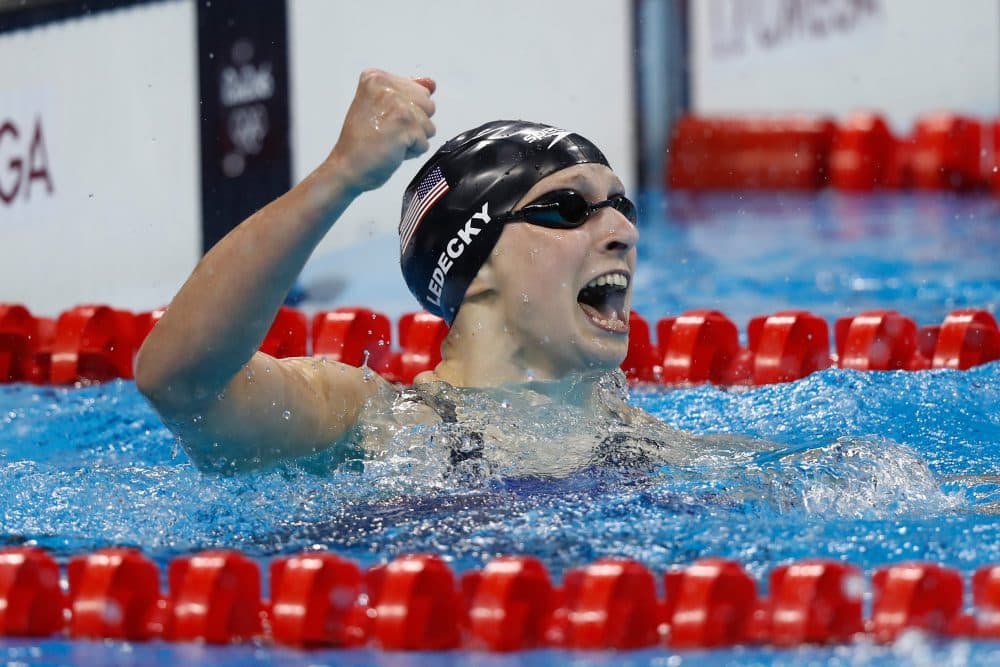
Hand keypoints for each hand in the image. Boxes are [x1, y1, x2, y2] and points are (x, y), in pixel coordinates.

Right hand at [328, 69, 436, 193]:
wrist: (347, 167)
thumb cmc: (361, 142)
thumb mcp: (382, 108)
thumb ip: (408, 93)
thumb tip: (431, 84)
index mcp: (376, 78)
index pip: (419, 90)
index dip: (407, 111)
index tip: (384, 120)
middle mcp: (386, 86)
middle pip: (427, 105)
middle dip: (414, 124)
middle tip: (388, 131)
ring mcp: (397, 104)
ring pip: (428, 125)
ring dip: (413, 139)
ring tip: (390, 141)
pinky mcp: (405, 125)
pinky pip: (425, 143)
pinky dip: (412, 152)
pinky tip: (392, 151)